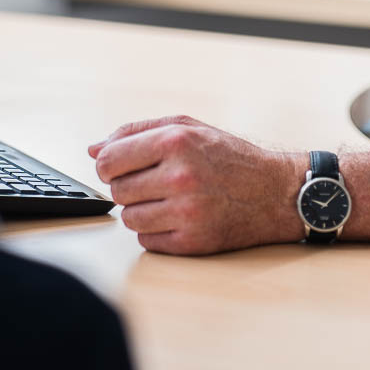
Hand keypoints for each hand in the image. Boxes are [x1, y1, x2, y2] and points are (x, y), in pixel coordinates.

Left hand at [87, 115, 303, 254]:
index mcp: (175, 142)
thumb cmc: (229, 157)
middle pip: (117, 191)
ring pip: (129, 218)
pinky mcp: (193, 241)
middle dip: (129, 188)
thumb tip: (93, 149)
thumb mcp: (187, 128)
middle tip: (154, 183)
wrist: (276, 193)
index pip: (108, 161)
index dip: (109, 166)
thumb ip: (136, 133)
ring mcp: (187, 212)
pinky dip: (156, 231)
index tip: (122, 169)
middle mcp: (180, 177)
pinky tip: (178, 218)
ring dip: (141, 211)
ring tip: (167, 200)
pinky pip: (146, 240)